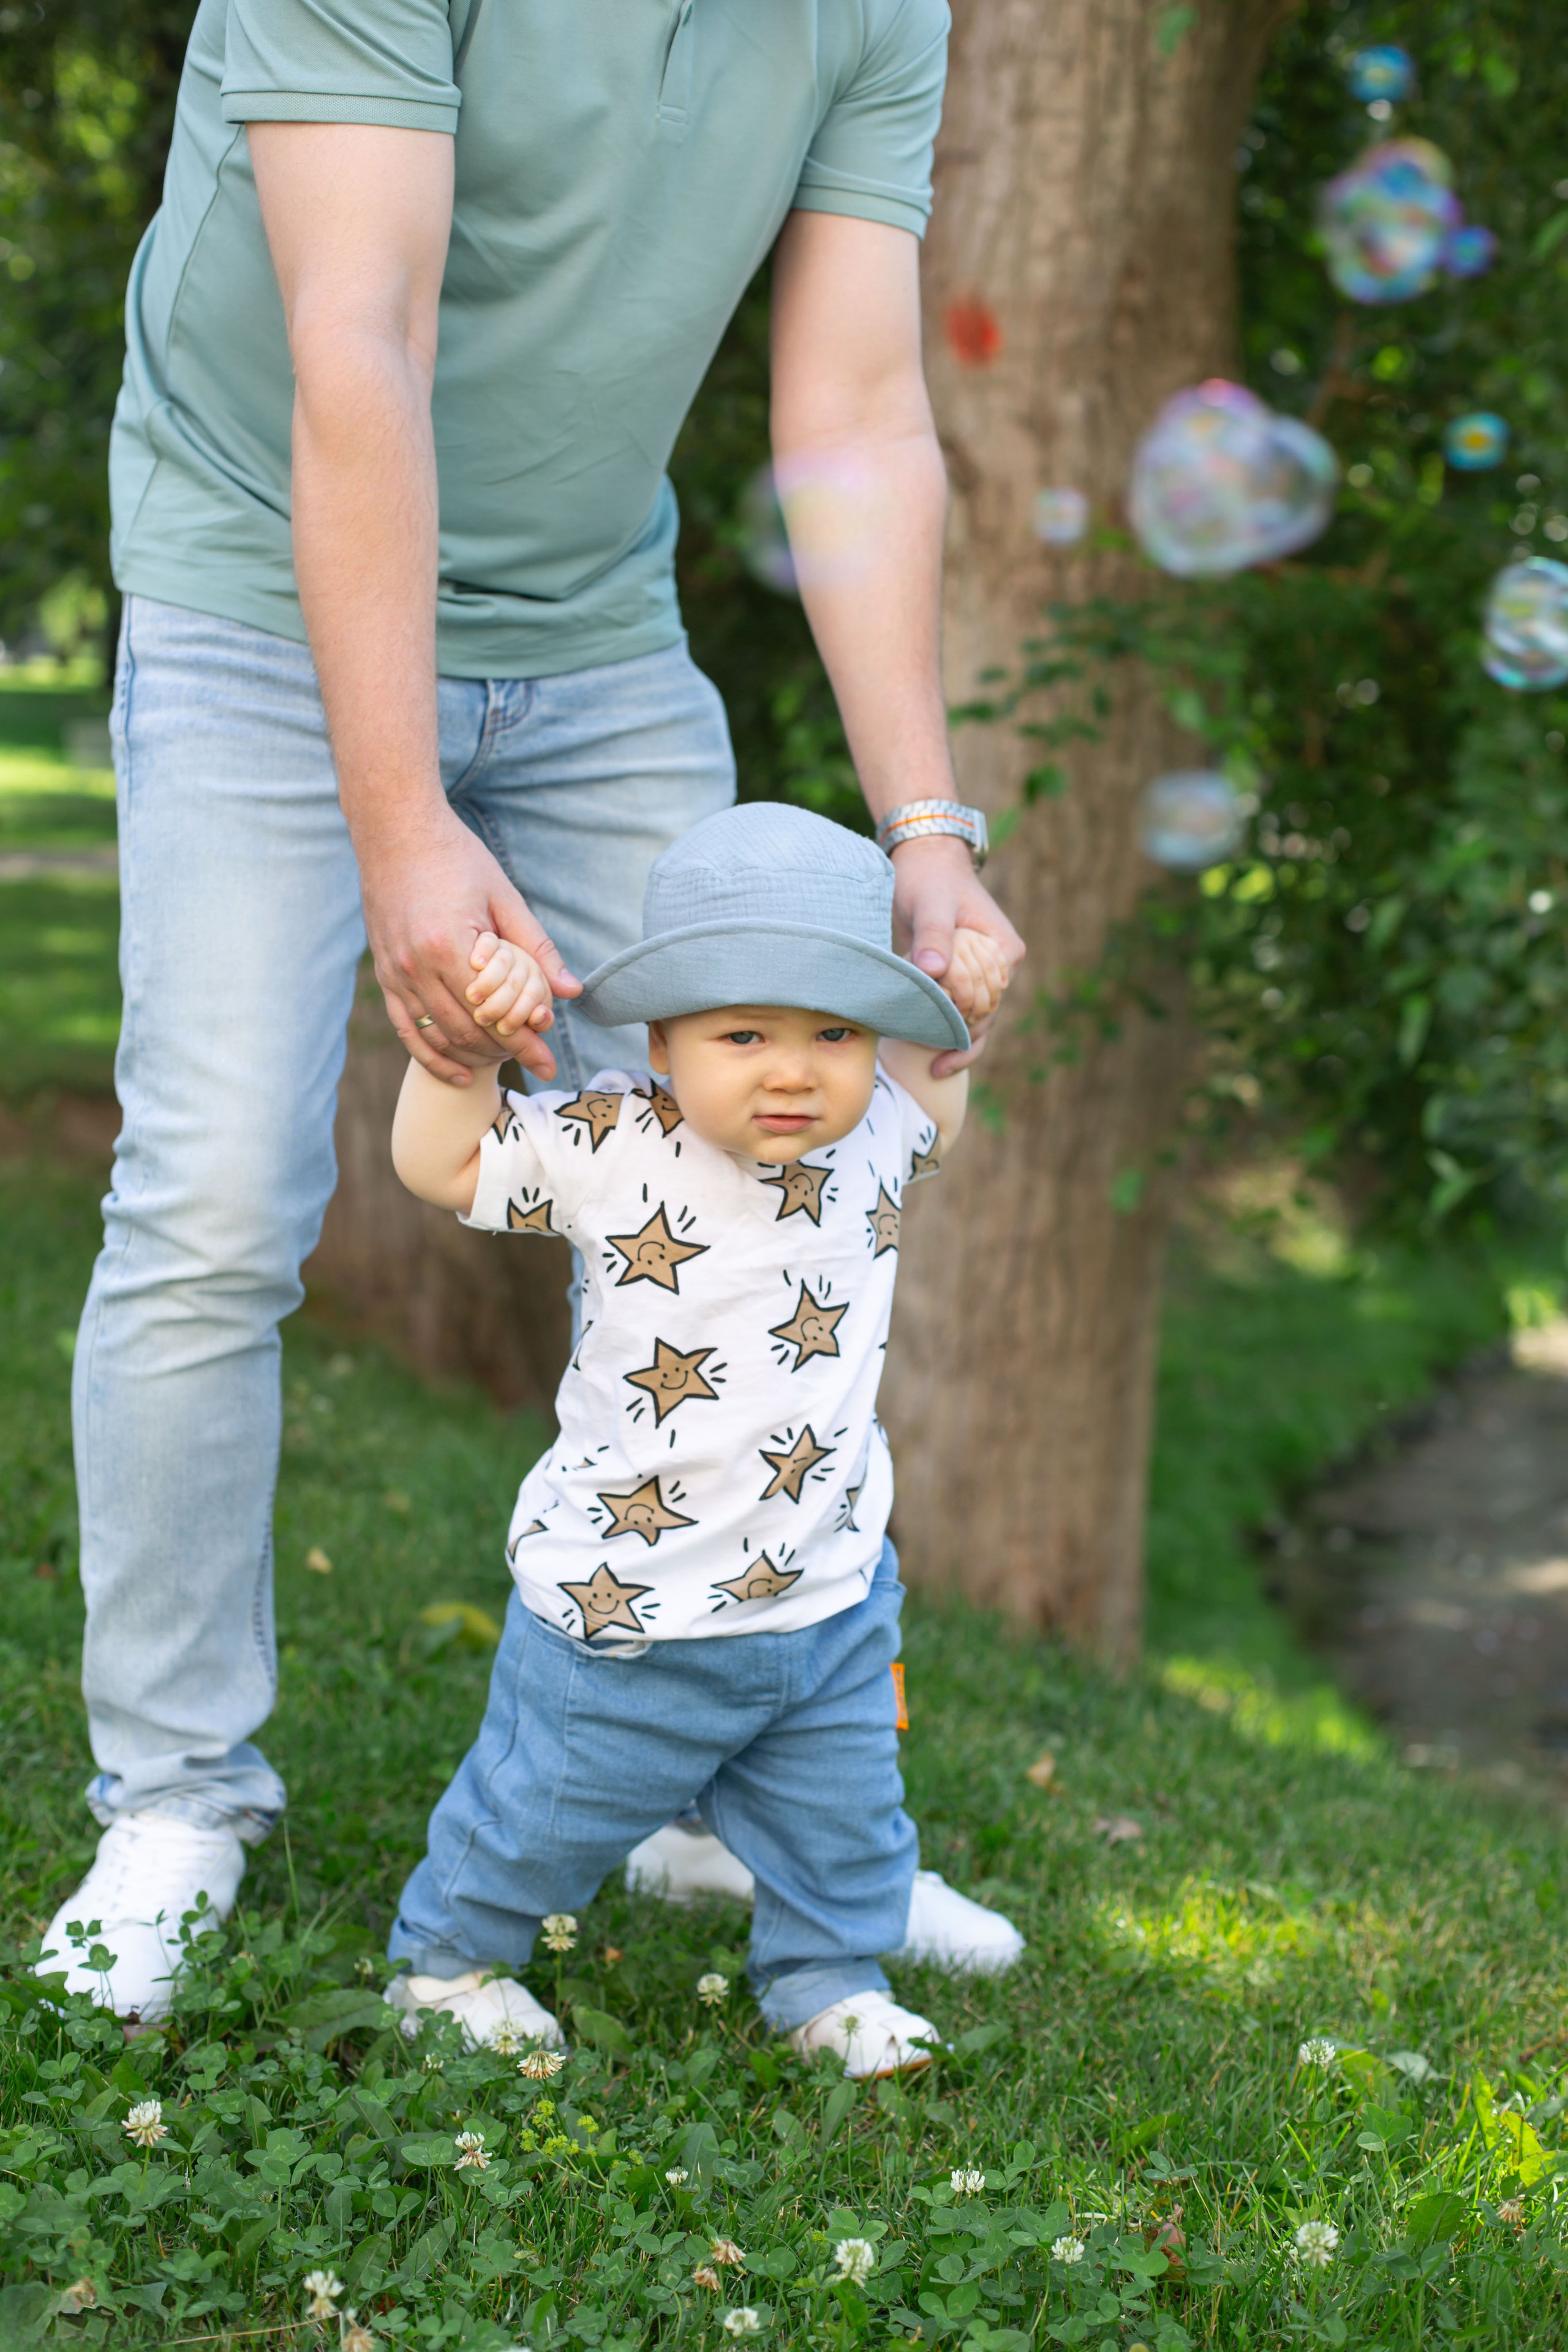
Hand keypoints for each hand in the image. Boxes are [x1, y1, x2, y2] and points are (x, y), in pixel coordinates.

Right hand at [359, 799, 579, 1085]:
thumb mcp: (504, 896)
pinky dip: (432, 1056)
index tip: (551, 1062)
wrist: (395, 831)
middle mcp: (417, 966)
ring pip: (439, 1036)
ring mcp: (395, 973)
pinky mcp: (383, 975)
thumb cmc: (456, 857)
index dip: (526, 1043)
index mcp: (450, 945)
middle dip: (506, 1053)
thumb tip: (572, 991)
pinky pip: (406, 1030)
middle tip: (537, 1063)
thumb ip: (536, 947)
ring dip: (474, 1056)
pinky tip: (459, 1074)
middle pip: (468, 1032)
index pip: (496, 1012)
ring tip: (505, 1062)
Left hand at [890, 835, 1024, 1074]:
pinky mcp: (965, 979)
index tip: (934, 1022)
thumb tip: (933, 970)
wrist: (923, 864)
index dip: (963, 1015)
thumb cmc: (930, 879)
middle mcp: (1001, 967)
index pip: (990, 997)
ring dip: (956, 1041)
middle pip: (986, 1015)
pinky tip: (934, 1059)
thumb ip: (933, 935)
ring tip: (934, 1068)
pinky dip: (951, 1033)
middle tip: (931, 1062)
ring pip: (978, 1021)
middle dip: (960, 1036)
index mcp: (1004, 950)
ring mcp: (985, 975)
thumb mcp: (931, 903)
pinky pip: (963, 1014)